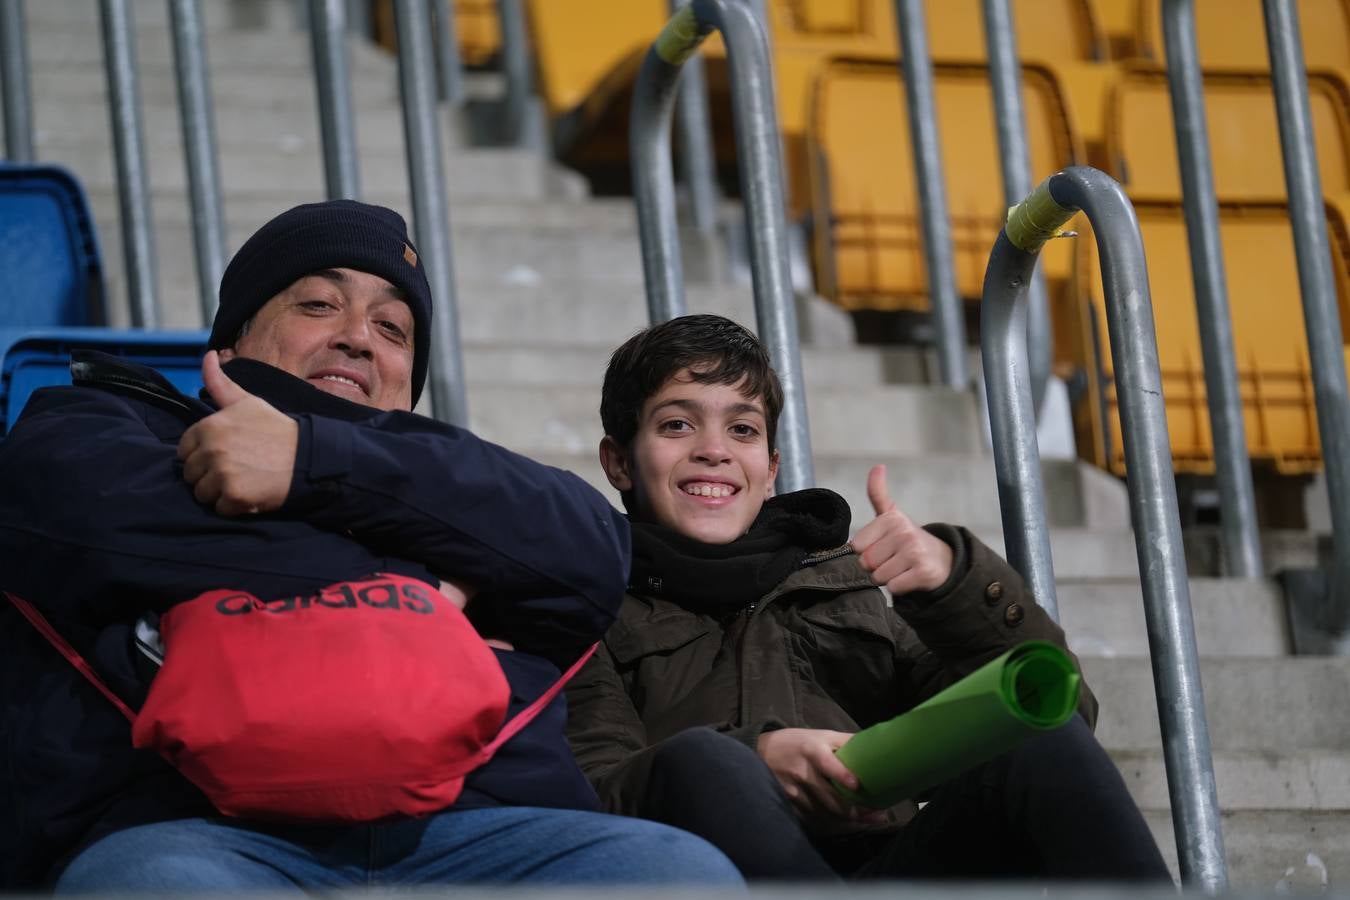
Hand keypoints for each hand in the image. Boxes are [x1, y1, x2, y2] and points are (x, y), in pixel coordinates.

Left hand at [177, 351, 298, 515]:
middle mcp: (212, 450)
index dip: (204, 454)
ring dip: (220, 492)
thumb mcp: (248, 402)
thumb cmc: (276, 430)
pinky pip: (220, 509)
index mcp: (209, 427)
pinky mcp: (235, 497)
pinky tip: (251, 493)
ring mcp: (222, 474)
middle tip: (238, 468)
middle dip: (210, 475)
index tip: (228, 453)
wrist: (308, 457)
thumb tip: (209, 354)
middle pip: (191, 474)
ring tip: (245, 480)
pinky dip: (234, 506)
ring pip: (202, 493)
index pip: (184, 450)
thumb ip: (220, 383)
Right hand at [756, 728, 887, 826]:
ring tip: (869, 820)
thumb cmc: (799, 742)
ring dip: (848, 820)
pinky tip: (848, 825)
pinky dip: (832, 824)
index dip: (840, 774)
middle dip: (855, 810)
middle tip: (878, 814)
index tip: (855, 784)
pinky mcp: (788, 805)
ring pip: (824, 813)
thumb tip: (877, 748)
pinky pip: (814, 820)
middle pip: (830, 798)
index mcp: (812, 750)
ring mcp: (793, 791)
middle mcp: (802, 772)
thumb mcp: (821, 735)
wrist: (763, 752)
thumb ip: (847, 742)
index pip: (826, 763)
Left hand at [851, 464, 953, 594]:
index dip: (865, 552)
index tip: (881, 547)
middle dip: (875, 567)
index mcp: (891, 518)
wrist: (943, 559)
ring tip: (902, 568)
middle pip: (866, 563)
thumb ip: (878, 493)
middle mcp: (903, 532)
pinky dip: (899, 588)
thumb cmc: (908, 539)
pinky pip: (894, 588)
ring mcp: (915, 552)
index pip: (856, 546)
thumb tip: (877, 466)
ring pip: (879, 577)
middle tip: (892, 560)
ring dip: (887, 578)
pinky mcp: (924, 573)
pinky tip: (910, 577)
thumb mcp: (891, 514)